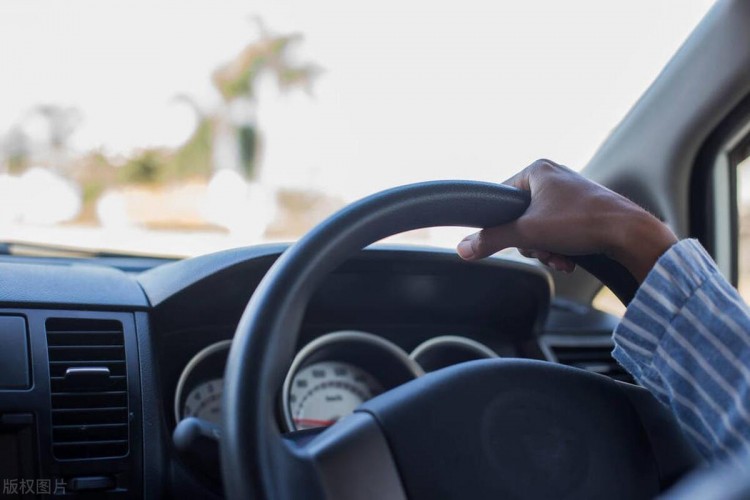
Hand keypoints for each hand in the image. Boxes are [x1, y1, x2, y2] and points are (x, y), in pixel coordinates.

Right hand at [456, 159, 676, 281]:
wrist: (629, 234)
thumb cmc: (582, 222)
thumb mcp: (527, 233)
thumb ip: (492, 239)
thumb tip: (463, 249)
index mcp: (536, 169)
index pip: (501, 198)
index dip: (503, 224)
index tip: (516, 239)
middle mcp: (553, 176)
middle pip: (520, 217)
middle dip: (531, 241)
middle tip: (543, 249)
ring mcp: (570, 192)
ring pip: (540, 227)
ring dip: (545, 248)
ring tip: (559, 256)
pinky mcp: (584, 209)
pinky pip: (558, 230)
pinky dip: (560, 247)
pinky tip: (569, 258)